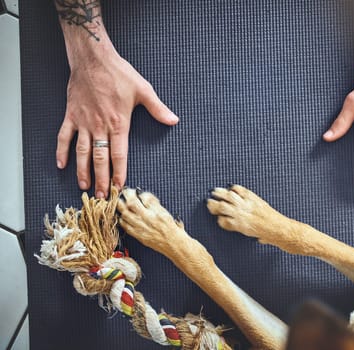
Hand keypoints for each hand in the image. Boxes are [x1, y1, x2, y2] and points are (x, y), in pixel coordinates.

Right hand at [56, 52, 178, 197]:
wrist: (93, 58)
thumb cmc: (118, 73)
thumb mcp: (143, 90)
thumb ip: (158, 108)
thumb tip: (173, 120)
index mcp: (118, 123)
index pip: (119, 155)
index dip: (119, 173)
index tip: (119, 187)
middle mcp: (99, 126)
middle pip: (100, 159)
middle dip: (101, 179)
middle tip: (101, 196)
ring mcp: (83, 122)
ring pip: (82, 152)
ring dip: (82, 170)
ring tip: (84, 186)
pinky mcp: (71, 115)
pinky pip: (64, 136)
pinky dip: (62, 150)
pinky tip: (61, 164)